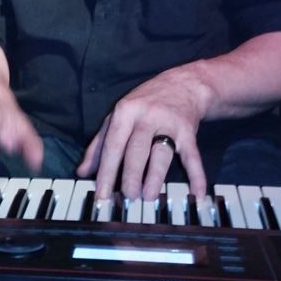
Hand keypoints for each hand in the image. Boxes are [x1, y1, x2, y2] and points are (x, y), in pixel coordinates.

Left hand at [77, 65, 205, 200]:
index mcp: (125, 112)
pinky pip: (192, 156)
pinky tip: (197, 194)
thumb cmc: (145, 103)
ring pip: (161, 153)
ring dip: (155, 176)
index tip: (102, 194)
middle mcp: (146, 116)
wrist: (183, 83)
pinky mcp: (188, 131)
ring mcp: (169, 123)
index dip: (106, 171)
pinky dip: (196, 175)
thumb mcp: (119, 116)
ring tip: (149, 196)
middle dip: (131, 175)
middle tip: (127, 196)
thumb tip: (83, 171)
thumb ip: (100, 144)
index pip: (113, 145)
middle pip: (136, 149)